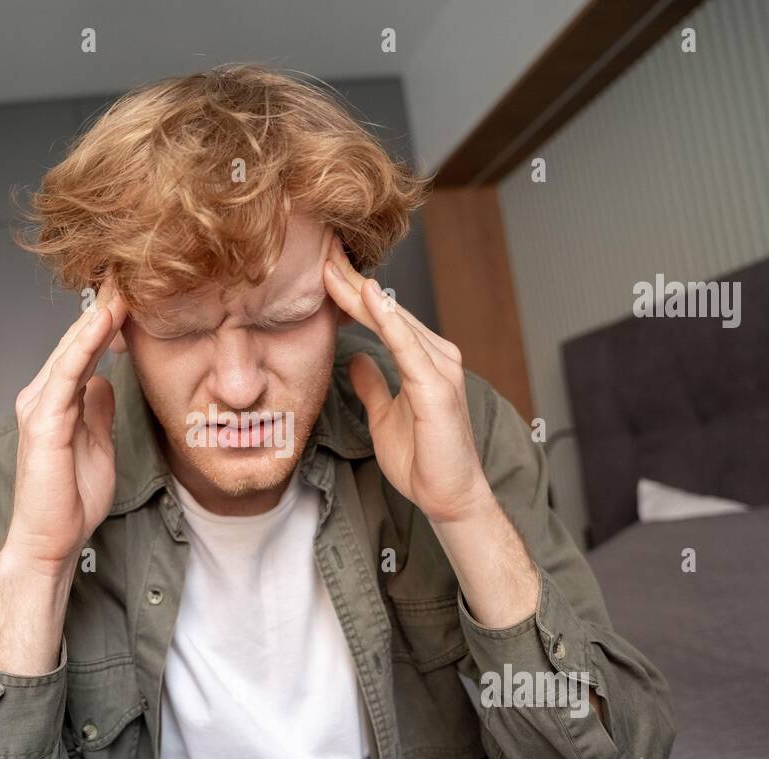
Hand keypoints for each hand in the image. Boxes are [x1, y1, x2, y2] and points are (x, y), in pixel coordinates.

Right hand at [1, 280, 128, 575]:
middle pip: (76, 340)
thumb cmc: (71, 500)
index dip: (107, 319)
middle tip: (129, 270)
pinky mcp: (43, 421)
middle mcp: (42, 396)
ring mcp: (39, 406)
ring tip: (122, 284)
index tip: (135, 291)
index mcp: (56, 400)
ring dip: (96, 315)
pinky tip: (103, 320)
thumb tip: (105, 383)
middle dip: (103, 305)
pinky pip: (67, 372)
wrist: (51, 540)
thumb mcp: (97, 445)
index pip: (84, 349)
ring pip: (71, 348)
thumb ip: (97, 411)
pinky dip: (85, 343)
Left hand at [323, 237, 493, 523]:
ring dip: (363, 293)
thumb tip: (356, 358)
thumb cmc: (422, 459)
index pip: (382, 317)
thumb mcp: (384, 415)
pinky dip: (389, 320)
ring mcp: (440, 369)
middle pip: (387, 311)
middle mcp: (436, 356)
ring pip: (394, 321)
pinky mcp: (437, 387)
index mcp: (424, 359)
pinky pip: (408, 347)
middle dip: (353, 283)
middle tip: (321, 252)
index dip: (352, 293)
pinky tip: (370, 298)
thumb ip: (374, 384)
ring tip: (334, 267)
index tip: (322, 269)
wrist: (447, 496)